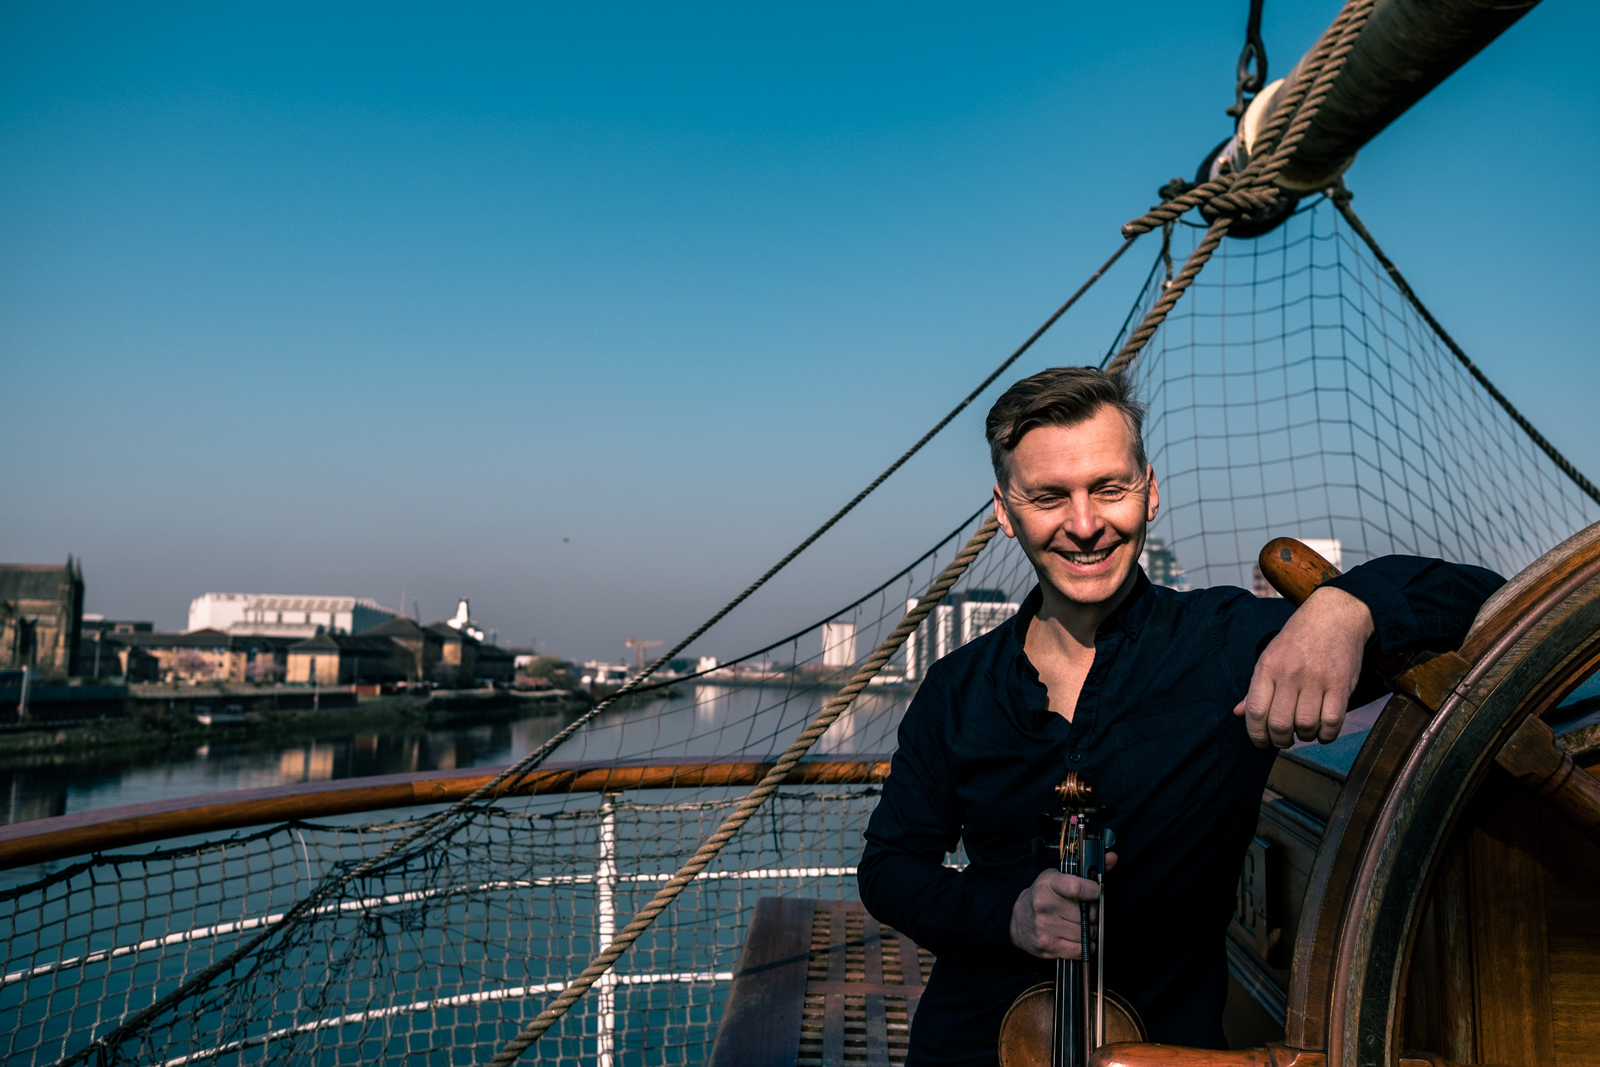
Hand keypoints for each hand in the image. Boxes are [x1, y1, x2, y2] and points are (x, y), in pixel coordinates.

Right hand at [1008, 854, 1116, 958]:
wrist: (1017, 919)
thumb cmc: (1043, 896)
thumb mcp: (1059, 878)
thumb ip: (1088, 870)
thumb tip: (1112, 857)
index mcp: (1048, 884)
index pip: (1076, 888)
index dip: (1094, 891)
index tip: (1097, 892)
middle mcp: (1044, 905)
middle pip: (1086, 914)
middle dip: (1093, 914)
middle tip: (1088, 912)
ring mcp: (1044, 927)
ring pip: (1084, 933)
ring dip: (1090, 931)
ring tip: (1083, 925)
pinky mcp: (1047, 946)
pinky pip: (1079, 950)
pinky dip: (1085, 946)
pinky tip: (1081, 939)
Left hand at [1234, 586, 1374, 747]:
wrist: (1335, 615)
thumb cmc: (1299, 639)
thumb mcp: (1270, 656)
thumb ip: (1256, 688)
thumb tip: (1238, 713)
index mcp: (1268, 667)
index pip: (1255, 711)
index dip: (1256, 734)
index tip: (1261, 741)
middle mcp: (1290, 673)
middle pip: (1280, 723)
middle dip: (1280, 740)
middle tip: (1284, 739)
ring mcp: (1317, 679)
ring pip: (1306, 726)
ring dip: (1304, 737)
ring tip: (1304, 731)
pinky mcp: (1340, 684)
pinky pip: (1332, 722)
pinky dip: (1326, 735)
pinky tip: (1322, 731)